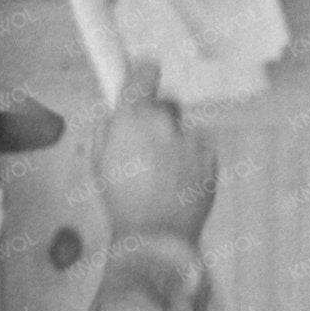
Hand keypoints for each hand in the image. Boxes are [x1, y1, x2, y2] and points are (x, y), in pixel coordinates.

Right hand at [93, 65, 216, 243]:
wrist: (155, 237)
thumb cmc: (121, 203)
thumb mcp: (99, 162)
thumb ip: (107, 129)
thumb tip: (115, 112)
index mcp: (132, 118)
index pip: (144, 72)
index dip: (143, 74)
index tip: (143, 74)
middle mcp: (163, 122)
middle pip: (166, 104)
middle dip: (157, 118)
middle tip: (148, 145)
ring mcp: (190, 140)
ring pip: (184, 129)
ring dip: (176, 141)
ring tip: (163, 174)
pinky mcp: (210, 158)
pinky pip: (202, 148)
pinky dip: (194, 159)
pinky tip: (180, 182)